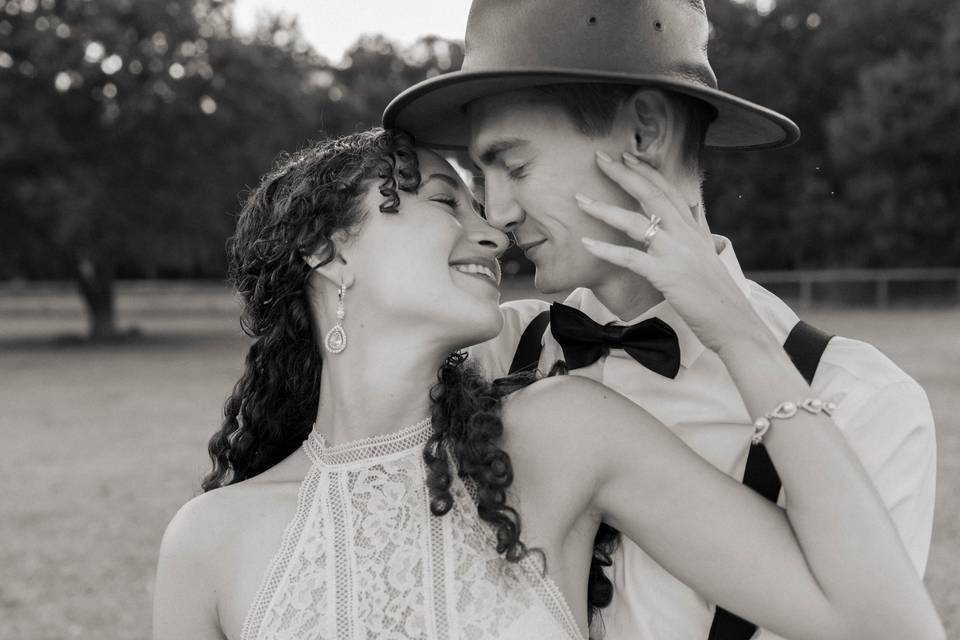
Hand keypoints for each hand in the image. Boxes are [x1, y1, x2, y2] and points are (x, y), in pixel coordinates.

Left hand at [577, 151, 769, 356]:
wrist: (734, 323)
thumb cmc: (718, 294)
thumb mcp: (710, 253)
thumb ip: (700, 227)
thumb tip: (694, 206)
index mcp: (694, 229)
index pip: (667, 190)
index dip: (646, 171)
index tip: (627, 155)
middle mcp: (685, 235)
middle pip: (650, 195)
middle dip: (623, 174)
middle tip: (599, 157)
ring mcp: (676, 254)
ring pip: (635, 222)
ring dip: (604, 209)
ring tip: (580, 200)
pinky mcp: (667, 275)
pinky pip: (630, 258)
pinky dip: (606, 250)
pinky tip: (586, 244)